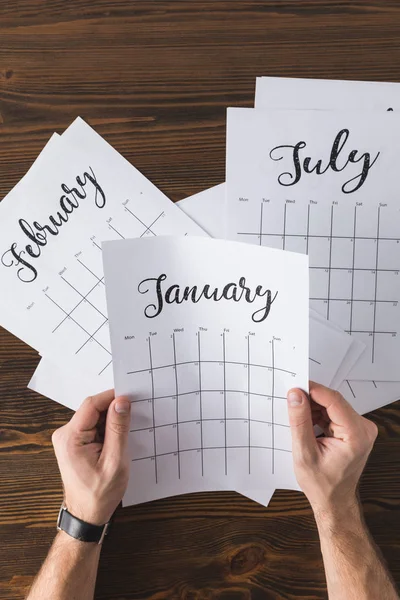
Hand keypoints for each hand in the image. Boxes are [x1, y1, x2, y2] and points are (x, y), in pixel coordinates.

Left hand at [52, 389, 130, 524]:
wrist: (87, 515)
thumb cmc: (99, 493)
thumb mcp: (115, 460)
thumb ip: (118, 428)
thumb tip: (122, 402)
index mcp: (70, 437)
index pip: (92, 404)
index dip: (112, 397)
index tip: (132, 396)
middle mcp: (65, 435)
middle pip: (93, 409)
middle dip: (114, 410)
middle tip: (134, 415)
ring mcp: (68, 439)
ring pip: (94, 417)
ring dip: (111, 421)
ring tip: (126, 433)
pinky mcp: (74, 443)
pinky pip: (93, 427)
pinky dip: (107, 429)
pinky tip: (118, 440)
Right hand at [287, 382, 377, 519]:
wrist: (334, 501)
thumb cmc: (322, 484)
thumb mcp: (304, 453)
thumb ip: (300, 422)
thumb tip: (295, 395)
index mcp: (356, 435)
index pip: (333, 400)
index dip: (313, 390)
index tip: (294, 386)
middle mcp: (363, 429)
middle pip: (333, 401)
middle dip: (310, 400)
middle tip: (290, 401)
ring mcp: (360, 428)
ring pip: (331, 406)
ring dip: (313, 408)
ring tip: (297, 420)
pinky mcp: (353, 429)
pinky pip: (333, 413)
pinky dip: (318, 415)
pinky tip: (306, 424)